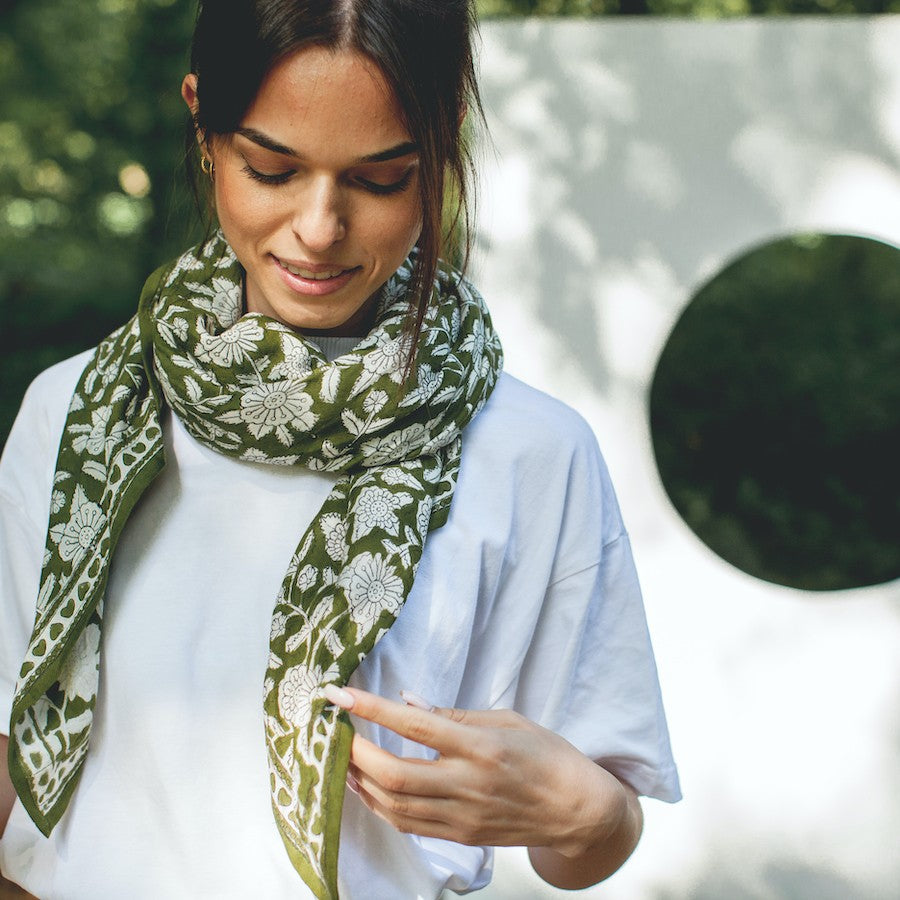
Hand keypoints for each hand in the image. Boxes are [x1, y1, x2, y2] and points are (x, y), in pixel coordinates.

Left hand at [322, 685, 628, 857]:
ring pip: (392, 805)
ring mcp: (461, 816)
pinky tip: (367, 786)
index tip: (340, 695)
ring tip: (341, 757)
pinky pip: (407, 824)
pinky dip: (379, 804)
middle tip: (332, 731)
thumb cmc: (545, 754)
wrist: (574, 809)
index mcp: (480, 746)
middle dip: (353, 752)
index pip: (413, 725)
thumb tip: (407, 702)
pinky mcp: (459, 836)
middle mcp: (466, 784)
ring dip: (359, 781)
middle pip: (393, 774)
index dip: (372, 709)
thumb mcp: (506, 719)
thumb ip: (454, 714)